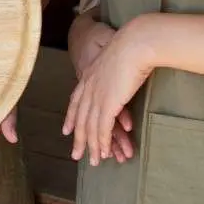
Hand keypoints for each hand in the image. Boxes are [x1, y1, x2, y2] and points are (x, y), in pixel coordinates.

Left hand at [63, 21, 152, 166]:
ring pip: (90, 127)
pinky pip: (103, 128)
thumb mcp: (117, 55)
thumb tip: (122, 68)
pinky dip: (103, 142)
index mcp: (89, 74)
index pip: (75, 100)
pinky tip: (105, 152)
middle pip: (80, 118)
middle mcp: (89, 86)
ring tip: (95, 161)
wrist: (136, 41)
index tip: (67, 130)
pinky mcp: (109, 103)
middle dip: (79, 138)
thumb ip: (114, 66)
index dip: (71, 117)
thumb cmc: (133, 43)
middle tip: (76, 154)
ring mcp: (97, 95)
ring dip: (93, 146)